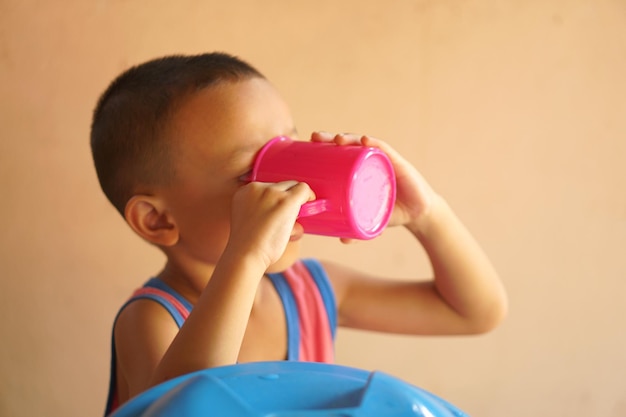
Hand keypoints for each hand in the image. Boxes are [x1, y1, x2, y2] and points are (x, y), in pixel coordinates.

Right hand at [226, 180, 314, 267]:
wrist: (245, 254)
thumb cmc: (248, 246)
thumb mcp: (248, 220)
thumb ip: (261, 211)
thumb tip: (287, 213)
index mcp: (244, 192)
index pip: (266, 188)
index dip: (275, 199)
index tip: (278, 210)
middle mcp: (257, 188)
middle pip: (280, 186)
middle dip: (286, 198)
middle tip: (288, 216)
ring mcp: (272, 193)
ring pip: (292, 187)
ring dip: (295, 201)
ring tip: (292, 220)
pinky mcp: (287, 200)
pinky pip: (303, 190)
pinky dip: (308, 196)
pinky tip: (310, 204)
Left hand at [311, 132, 437, 229]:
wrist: (418, 212)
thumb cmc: (390, 211)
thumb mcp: (370, 221)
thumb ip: (357, 229)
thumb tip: (343, 240)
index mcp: (357, 172)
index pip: (338, 156)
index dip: (323, 149)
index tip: (308, 146)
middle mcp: (367, 162)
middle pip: (346, 145)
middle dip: (330, 139)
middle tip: (315, 137)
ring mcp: (382, 160)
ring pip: (362, 144)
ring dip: (349, 138)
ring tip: (337, 139)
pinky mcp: (397, 162)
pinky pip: (383, 150)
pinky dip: (373, 144)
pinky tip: (364, 141)